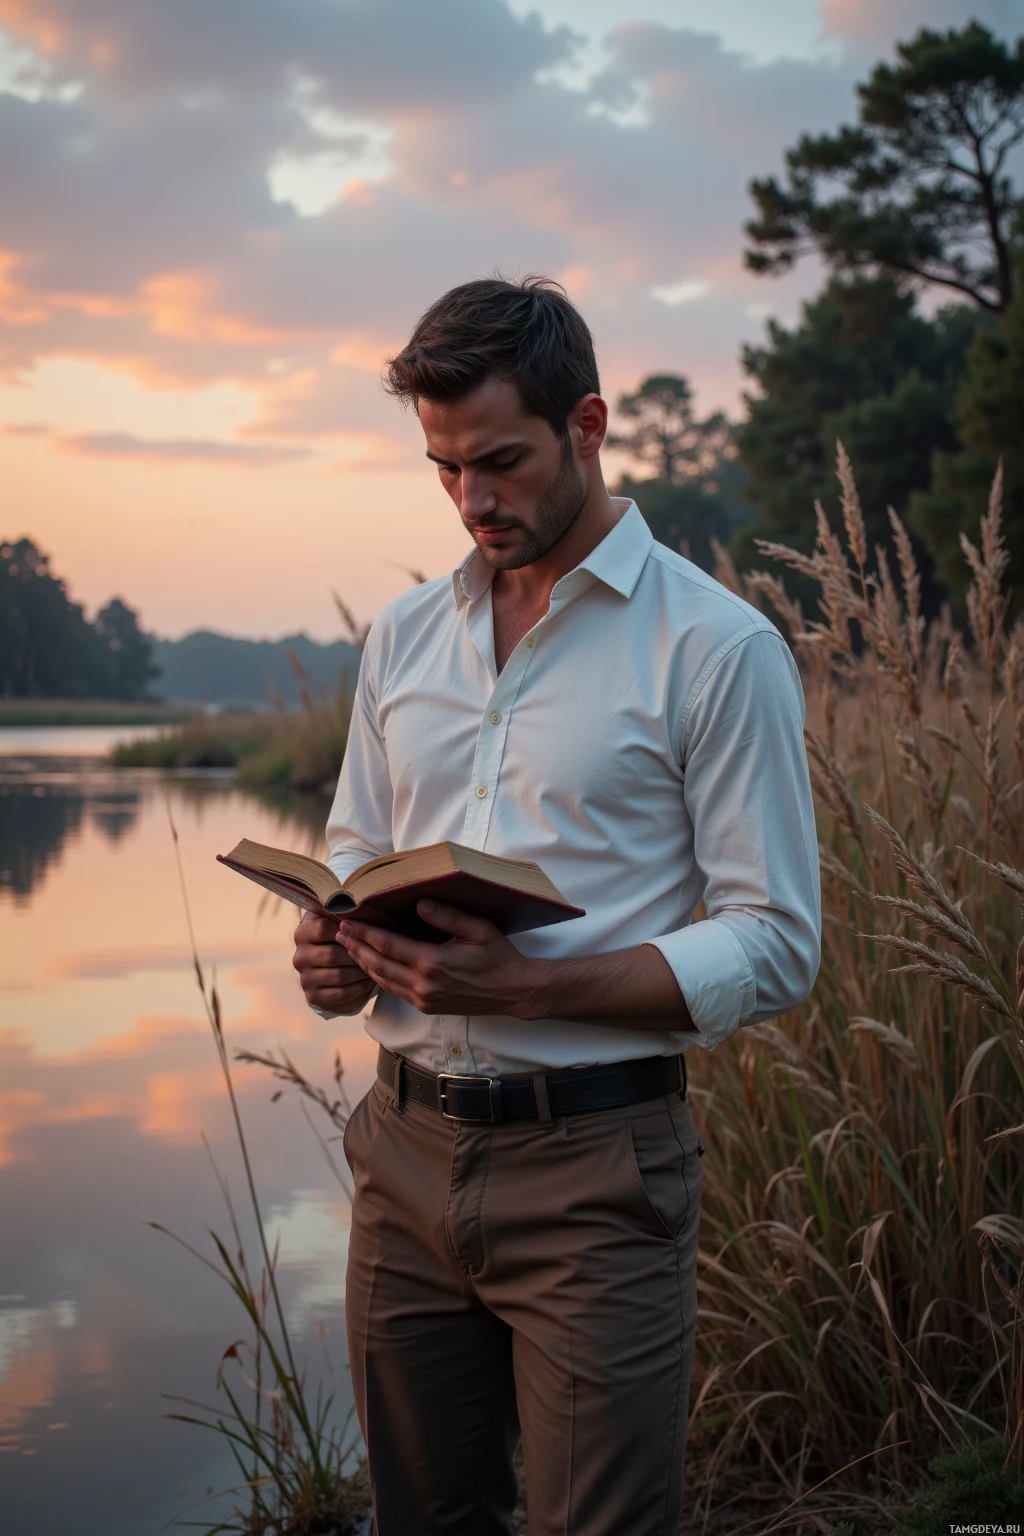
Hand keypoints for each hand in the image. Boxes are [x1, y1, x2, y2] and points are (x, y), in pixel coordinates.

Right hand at [292, 911, 378, 1015]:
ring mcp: (304, 979)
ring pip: (339, 976)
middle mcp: (299, 957)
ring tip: (377, 966)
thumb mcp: (336, 922)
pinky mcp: (313, 997)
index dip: (348, 930)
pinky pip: (340, 994)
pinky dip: (359, 988)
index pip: (324, 929)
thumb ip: (342, 913)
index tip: (366, 930)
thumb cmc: (338, 938)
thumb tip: (359, 904)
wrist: (328, 970)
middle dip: (357, 954)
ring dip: (361, 972)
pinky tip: (371, 981)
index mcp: (302, 933)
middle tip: (377, 952)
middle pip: (332, 955)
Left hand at [337, 899, 538, 1016]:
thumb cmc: (499, 957)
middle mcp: (423, 985)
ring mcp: (423, 999)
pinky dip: (378, 977)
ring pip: (382, 980)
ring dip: (363, 963)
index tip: (347, 922)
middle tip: (338, 933)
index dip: (364, 933)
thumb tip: (420, 904)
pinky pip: (394, 991)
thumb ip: (448, 916)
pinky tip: (372, 966)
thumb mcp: (479, 930)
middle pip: (378, 964)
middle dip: (355, 947)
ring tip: (348, 947)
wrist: (513, 992)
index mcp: (433, 963)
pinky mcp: (427, 1007)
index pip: (388, 945)